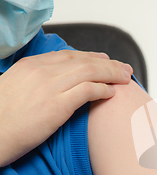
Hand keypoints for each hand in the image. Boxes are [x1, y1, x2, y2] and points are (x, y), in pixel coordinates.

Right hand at [0, 50, 132, 166]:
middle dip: (109, 64)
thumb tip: (56, 84)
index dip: (91, 57)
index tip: (106, 60)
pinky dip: (104, 90)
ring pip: (90, 72)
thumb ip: (36, 81)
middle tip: (125, 69)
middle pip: (84, 61)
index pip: (69, 55)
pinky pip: (88, 91)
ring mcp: (50, 87)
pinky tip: (113, 93)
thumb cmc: (1, 119)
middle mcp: (42, 72)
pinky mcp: (57, 105)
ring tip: (126, 79)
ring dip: (112, 74)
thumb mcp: (16, 88)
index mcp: (30, 65)